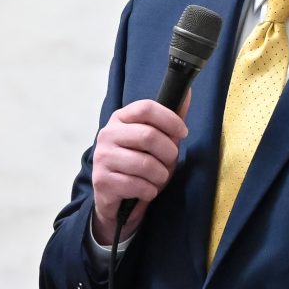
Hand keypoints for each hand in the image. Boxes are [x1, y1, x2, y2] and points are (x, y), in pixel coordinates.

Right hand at [90, 99, 190, 242]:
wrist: (114, 196)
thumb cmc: (138, 164)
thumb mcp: (155, 141)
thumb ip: (169, 119)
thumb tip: (186, 92)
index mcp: (120, 118)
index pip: (145, 108)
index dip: (170, 119)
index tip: (183, 132)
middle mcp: (107, 134)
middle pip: (148, 136)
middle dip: (169, 153)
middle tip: (170, 162)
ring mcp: (102, 157)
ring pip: (145, 164)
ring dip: (160, 175)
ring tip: (158, 178)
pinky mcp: (102, 180)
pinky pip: (138, 185)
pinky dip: (150, 191)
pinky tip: (146, 190)